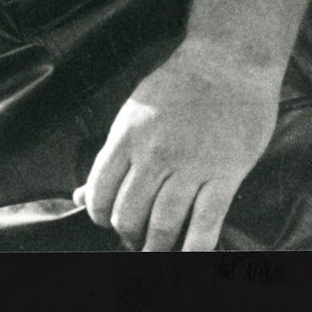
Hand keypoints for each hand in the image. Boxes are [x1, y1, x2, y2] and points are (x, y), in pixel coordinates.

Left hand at [76, 37, 281, 250]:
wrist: (232, 56)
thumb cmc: (184, 81)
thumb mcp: (136, 108)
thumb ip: (112, 153)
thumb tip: (79, 195)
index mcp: (128, 134)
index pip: (99, 193)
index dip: (100, 216)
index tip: (110, 219)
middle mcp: (155, 152)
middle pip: (128, 215)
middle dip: (128, 235)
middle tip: (137, 237)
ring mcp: (191, 164)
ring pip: (162, 225)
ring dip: (156, 246)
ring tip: (158, 248)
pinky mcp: (225, 173)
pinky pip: (205, 224)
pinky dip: (193, 249)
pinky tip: (188, 255)